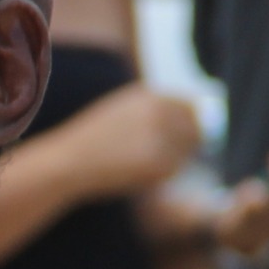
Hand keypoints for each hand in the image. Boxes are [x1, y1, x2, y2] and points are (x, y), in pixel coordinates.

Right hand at [40, 86, 203, 200]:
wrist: (72, 161)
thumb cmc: (94, 137)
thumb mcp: (123, 109)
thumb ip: (155, 108)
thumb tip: (194, 112)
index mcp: (151, 96)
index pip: (191, 104)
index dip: (193, 119)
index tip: (187, 130)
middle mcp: (160, 113)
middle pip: (196, 126)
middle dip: (189, 139)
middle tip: (168, 151)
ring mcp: (162, 139)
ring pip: (188, 150)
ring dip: (176, 157)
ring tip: (145, 160)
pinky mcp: (160, 165)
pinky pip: (175, 169)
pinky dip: (164, 172)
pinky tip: (139, 171)